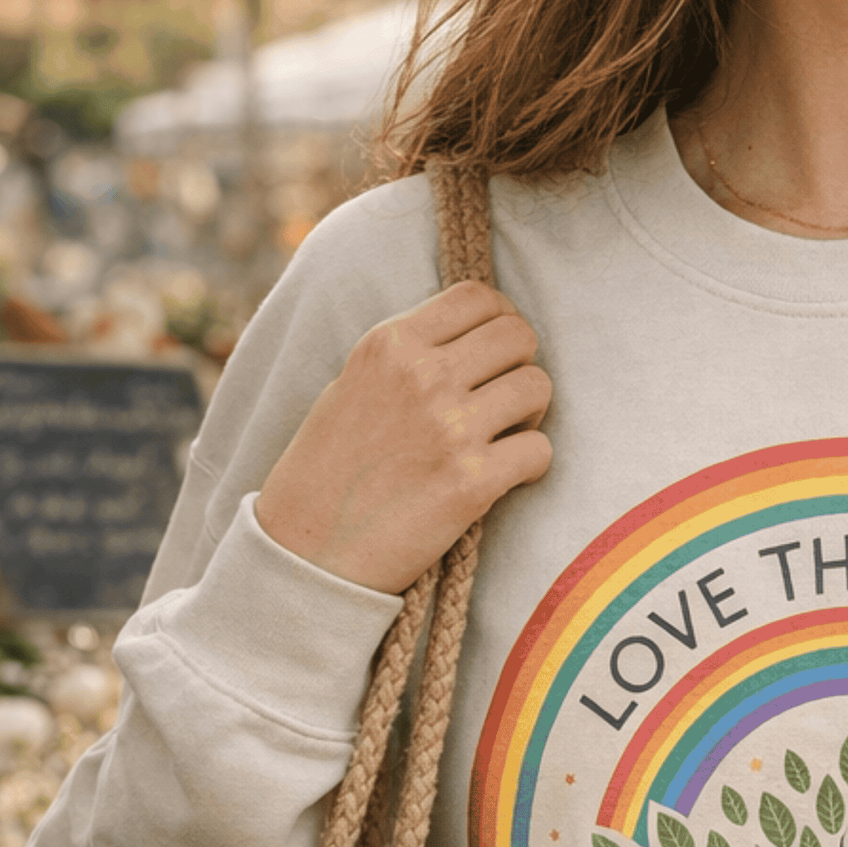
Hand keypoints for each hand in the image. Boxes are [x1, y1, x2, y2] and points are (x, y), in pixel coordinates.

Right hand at [256, 280, 552, 595]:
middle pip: (519, 336)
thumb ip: (411, 355)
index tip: (493, 356)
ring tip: (501, 440)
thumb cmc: (329, 470)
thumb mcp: (355, 384)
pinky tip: (504, 479)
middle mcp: (423, 376)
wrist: (308, 549)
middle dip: (519, 367)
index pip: (480, 297)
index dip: (501, 323)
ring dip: (530, 416)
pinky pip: (539, 450)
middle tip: (501, 403)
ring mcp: (450, 428)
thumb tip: (471, 339)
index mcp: (391, 343)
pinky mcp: (472, 482)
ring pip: (537, 387)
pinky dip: (530, 466)